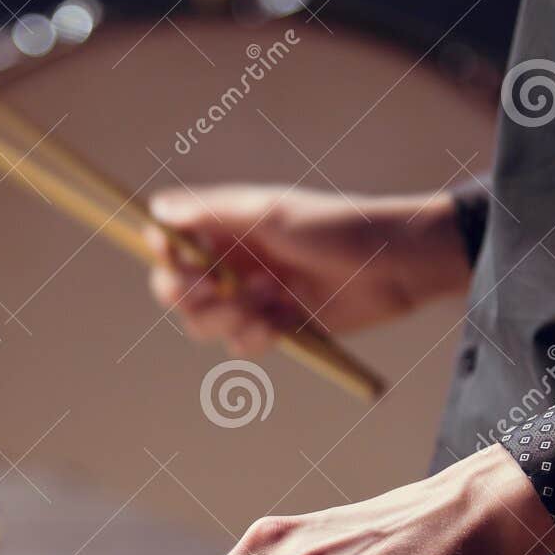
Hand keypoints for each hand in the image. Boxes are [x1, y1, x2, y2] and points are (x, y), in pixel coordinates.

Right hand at [146, 185, 471, 354]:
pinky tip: (278, 325)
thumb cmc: (338, 227)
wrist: (396, 266)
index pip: (172, 242)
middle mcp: (234, 262)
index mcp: (228, 226)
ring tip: (264, 305)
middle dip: (190, 297)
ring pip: (205, 324)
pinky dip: (253, 339)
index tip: (176, 259)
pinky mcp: (277, 326)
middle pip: (178, 290)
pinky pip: (241, 345)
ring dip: (227, 319)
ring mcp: (253, 296)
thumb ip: (213, 213)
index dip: (164, 254)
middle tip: (217, 292)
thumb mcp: (272, 213)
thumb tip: (158, 209)